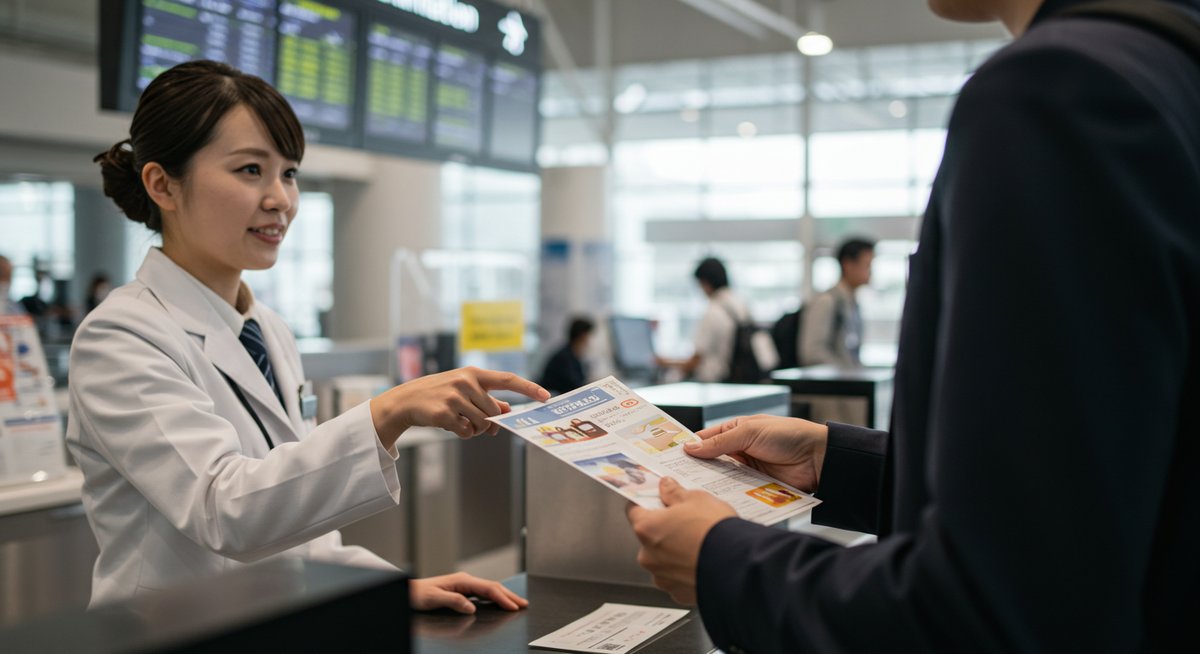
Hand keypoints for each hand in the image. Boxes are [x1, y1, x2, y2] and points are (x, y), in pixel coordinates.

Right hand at [371, 367, 548, 447]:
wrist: (407, 401)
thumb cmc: (440, 395)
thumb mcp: (464, 391)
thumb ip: (487, 400)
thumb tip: (509, 412)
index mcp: (474, 374)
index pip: (508, 380)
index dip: (529, 388)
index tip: (547, 396)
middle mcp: (466, 382)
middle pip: (494, 411)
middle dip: (489, 422)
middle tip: (476, 423)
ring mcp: (455, 397)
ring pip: (483, 424)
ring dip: (475, 429)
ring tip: (460, 421)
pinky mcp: (445, 413)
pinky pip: (467, 432)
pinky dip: (463, 433)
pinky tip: (450, 426)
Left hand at [409, 571, 528, 613]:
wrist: (408, 591)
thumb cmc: (418, 594)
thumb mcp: (434, 599)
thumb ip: (454, 601)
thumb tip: (472, 607)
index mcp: (462, 580)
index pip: (488, 589)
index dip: (502, 598)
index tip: (513, 606)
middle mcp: (465, 580)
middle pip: (493, 587)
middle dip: (510, 595)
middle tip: (524, 604)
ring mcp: (465, 584)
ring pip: (490, 589)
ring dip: (504, 596)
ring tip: (517, 603)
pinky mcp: (462, 590)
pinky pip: (484, 593)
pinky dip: (495, 597)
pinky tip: (499, 602)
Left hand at [626, 477, 736, 604]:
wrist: (740, 565)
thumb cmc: (715, 531)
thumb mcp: (696, 498)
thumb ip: (675, 492)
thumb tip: (666, 486)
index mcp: (647, 528)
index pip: (634, 510)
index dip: (646, 503)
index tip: (658, 500)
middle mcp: (648, 556)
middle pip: (649, 538)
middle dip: (665, 530)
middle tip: (687, 522)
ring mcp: (663, 578)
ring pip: (663, 561)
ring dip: (675, 553)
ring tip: (700, 545)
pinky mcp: (678, 594)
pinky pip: (678, 579)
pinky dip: (687, 571)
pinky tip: (704, 562)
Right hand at [687, 415, 826, 492]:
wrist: (819, 458)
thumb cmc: (787, 435)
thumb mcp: (750, 432)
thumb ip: (720, 442)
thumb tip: (689, 447)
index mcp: (735, 431)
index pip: (704, 439)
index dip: (688, 447)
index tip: (668, 458)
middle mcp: (738, 451)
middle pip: (710, 462)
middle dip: (695, 470)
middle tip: (675, 480)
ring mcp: (747, 471)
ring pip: (721, 479)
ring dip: (710, 485)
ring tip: (691, 494)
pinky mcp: (756, 488)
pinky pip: (737, 493)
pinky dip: (727, 496)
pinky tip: (714, 502)